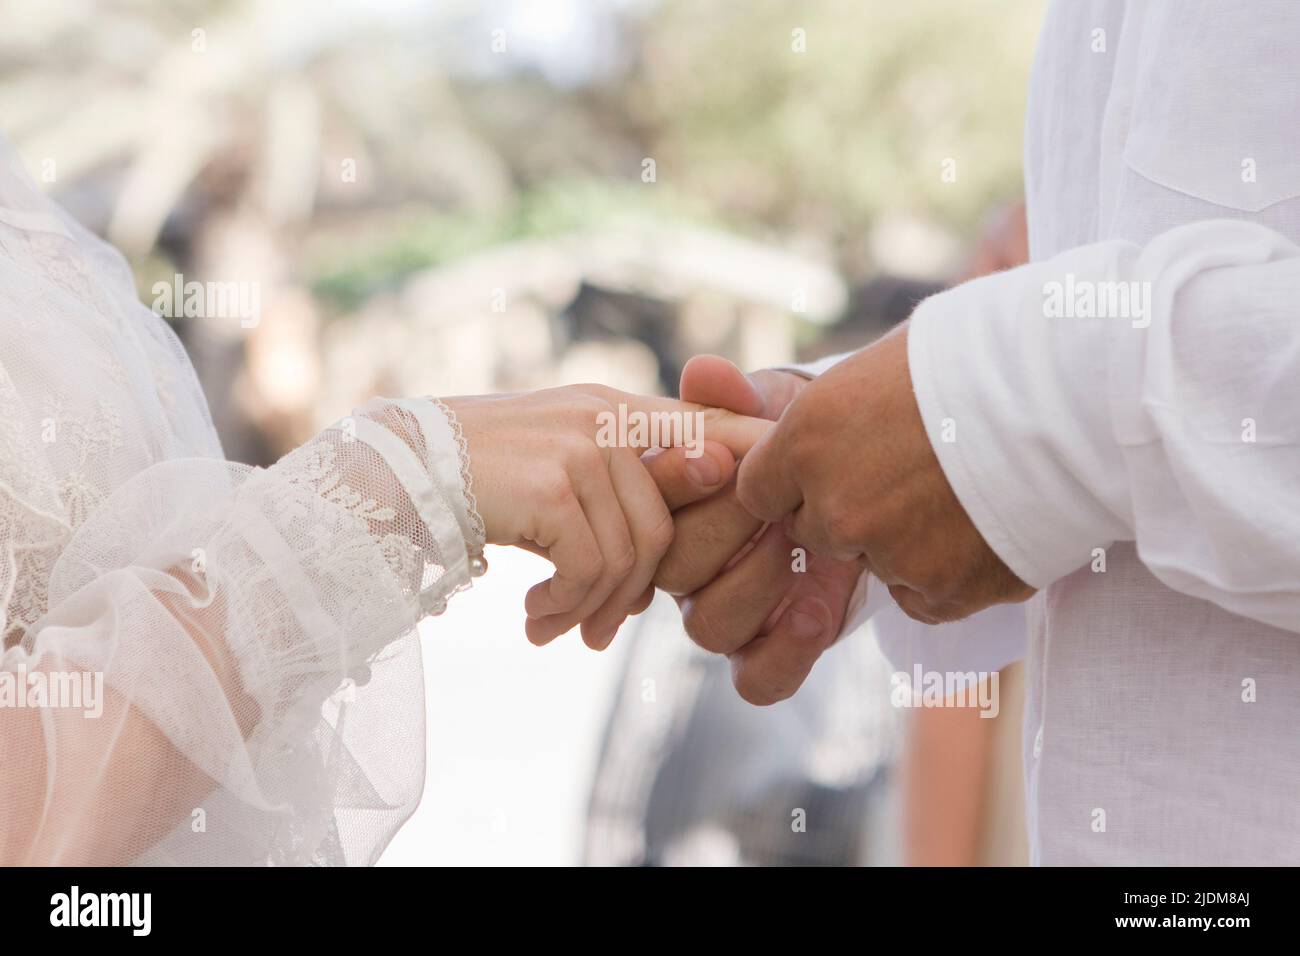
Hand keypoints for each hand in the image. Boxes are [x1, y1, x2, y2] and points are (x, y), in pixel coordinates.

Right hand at [446, 385, 769, 648]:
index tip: (777, 516)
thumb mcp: (557, 474)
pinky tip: (534, 618)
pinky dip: (567, 608)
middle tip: (596, 631)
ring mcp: (583, 447)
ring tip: (556, 627)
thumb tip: (663, 571)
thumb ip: (617, 499)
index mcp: (616, 409)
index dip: (751, 469)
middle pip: (667, 528)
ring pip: (631, 557)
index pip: (712, 433)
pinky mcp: (556, 484)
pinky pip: (592, 569)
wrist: (394, 471)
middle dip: (635, 594)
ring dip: (594, 609)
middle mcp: (606, 418)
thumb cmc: (478, 480)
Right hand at [644, 356, 865, 704]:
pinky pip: (757, 679)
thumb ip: (740, 400)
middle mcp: (688, 565)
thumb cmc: (802, 444)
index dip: (677, 481)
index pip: (647, 503)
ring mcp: (723, 610)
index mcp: (672, 508)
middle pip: (673, 570)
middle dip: (726, 532)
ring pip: (710, 627)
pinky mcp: (768, 650)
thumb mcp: (776, 412)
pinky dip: (785, 653)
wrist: (870, 483)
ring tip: (804, 549)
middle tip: (777, 504)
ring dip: (757, 587)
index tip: (725, 457)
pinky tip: (817, 610)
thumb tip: (704, 373)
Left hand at [735, 324, 1033, 625]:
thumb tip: (756, 412)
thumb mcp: (877, 365)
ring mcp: (889, 554)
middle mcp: (837, 504)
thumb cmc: (980, 357)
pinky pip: (922, 598)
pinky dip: (946, 574)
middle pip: (815, 531)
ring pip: (874, 564)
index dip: (794, 481)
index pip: (757, 490)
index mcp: (809, 438)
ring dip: (903, 542)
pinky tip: (980, 526)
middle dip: (848, 512)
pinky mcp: (942, 590)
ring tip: (960, 491)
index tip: (830, 467)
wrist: (1074, 395)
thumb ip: (821, 413)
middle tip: (909, 474)